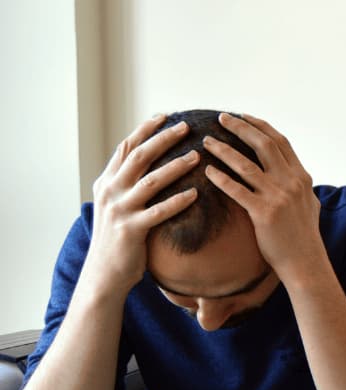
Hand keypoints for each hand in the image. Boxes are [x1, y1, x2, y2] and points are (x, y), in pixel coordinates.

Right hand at [84, 115, 198, 295]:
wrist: (104, 273)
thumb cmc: (118, 237)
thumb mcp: (116, 204)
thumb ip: (127, 183)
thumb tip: (146, 159)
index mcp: (106, 182)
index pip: (126, 148)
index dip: (144, 130)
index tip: (165, 116)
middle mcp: (110, 192)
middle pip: (139, 157)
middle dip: (163, 139)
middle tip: (186, 127)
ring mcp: (119, 211)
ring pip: (150, 181)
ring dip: (175, 166)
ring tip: (197, 156)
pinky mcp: (131, 230)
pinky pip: (158, 212)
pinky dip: (177, 201)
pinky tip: (195, 194)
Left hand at [202, 113, 324, 282]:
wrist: (305, 262)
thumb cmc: (303, 235)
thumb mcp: (308, 203)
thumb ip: (298, 185)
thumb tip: (292, 172)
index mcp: (301, 176)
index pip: (280, 142)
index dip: (260, 126)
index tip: (243, 116)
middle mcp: (291, 182)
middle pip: (264, 145)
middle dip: (240, 128)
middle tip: (221, 118)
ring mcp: (278, 196)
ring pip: (246, 164)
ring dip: (224, 149)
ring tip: (206, 141)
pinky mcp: (264, 213)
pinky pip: (237, 190)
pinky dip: (221, 178)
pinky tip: (207, 170)